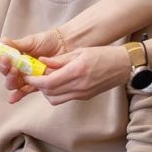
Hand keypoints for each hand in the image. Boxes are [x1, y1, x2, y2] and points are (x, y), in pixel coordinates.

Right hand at [0, 29, 67, 102]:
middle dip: (4, 68)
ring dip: (11, 79)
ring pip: (13, 83)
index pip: (0, 61)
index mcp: (14, 56)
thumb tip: (2, 41)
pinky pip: (25, 91)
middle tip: (8, 61)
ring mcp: (26, 76)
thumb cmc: (47, 41)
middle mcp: (18, 67)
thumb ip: (16, 44)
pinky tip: (12, 98)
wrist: (64, 45)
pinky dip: (18, 95)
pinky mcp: (36, 83)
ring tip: (15, 71)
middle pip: (5, 73)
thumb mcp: (31, 41)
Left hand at [11, 46, 131, 105]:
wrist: (124, 66)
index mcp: (76, 71)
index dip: (35, 81)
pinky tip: (58, 82)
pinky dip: (57, 93)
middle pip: (49, 93)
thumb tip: (42, 62)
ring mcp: (82, 94)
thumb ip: (60, 59)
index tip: (27, 76)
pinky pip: (65, 98)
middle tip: (34, 77)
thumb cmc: (104, 54)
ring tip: (46, 80)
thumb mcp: (80, 51)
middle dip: (38, 86)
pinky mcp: (85, 97)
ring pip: (55, 99)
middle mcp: (79, 86)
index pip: (49, 82)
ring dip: (47, 92)